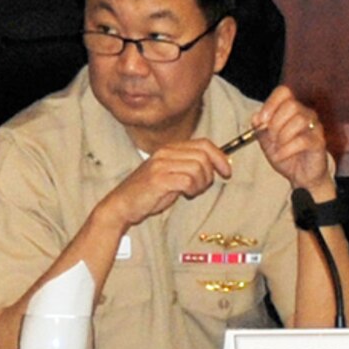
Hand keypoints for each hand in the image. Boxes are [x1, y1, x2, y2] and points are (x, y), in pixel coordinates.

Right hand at [101, 139, 231, 228]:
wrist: (122, 205)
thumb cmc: (147, 193)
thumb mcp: (170, 175)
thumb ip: (187, 167)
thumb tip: (215, 165)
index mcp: (169, 149)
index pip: (204, 144)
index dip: (220, 156)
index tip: (226, 171)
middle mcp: (165, 153)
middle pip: (204, 155)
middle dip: (210, 174)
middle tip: (201, 187)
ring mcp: (161, 165)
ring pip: (198, 168)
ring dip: (201, 184)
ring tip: (190, 192)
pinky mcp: (159, 179)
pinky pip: (188, 180)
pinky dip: (192, 189)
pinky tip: (184, 194)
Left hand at [250, 85, 330, 191]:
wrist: (300, 176)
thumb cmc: (285, 154)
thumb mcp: (265, 141)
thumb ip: (259, 127)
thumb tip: (256, 117)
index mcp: (291, 110)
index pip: (283, 91)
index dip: (270, 103)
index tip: (261, 121)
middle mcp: (306, 114)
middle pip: (291, 105)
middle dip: (275, 123)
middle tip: (271, 138)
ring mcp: (315, 127)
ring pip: (299, 120)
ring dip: (282, 136)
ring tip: (277, 147)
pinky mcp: (319, 142)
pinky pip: (303, 140)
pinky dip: (286, 149)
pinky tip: (281, 156)